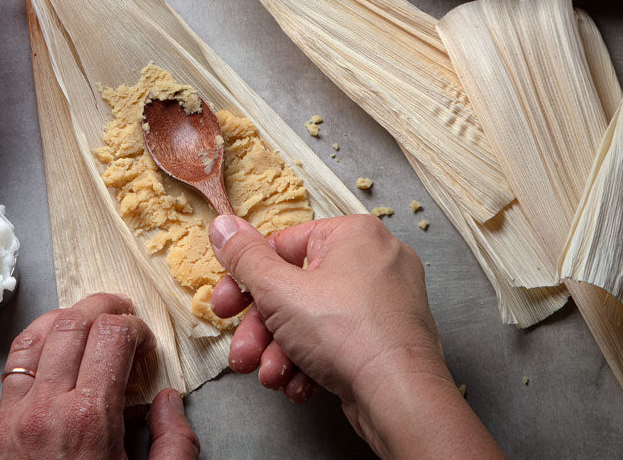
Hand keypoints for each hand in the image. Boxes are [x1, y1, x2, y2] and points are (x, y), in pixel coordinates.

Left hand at [0, 293, 199, 459]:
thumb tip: (167, 399)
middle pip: (70, 324)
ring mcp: (3, 423)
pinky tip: (50, 374)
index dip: (135, 328)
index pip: (111, 334)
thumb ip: (174, 443)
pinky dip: (32, 364)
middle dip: (102, 309)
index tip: (143, 343)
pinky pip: (5, 382)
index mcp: (88, 420)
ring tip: (83, 327)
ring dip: (62, 324)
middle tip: (121, 317)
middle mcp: (41, 411)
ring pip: (29, 341)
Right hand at [209, 215, 503, 459]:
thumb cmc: (348, 333)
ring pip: (313, 321)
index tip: (224, 305)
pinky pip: (338, 341)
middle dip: (263, 329)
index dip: (246, 280)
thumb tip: (223, 225)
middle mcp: (375, 262)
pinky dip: (313, 362)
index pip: (283, 246)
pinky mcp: (387, 339)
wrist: (400, 397)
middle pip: (296, 290)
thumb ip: (245, 257)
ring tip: (271, 375)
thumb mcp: (279, 291)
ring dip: (282, 351)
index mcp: (354, 234)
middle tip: (242, 351)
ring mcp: (385, 303)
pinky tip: (299, 384)